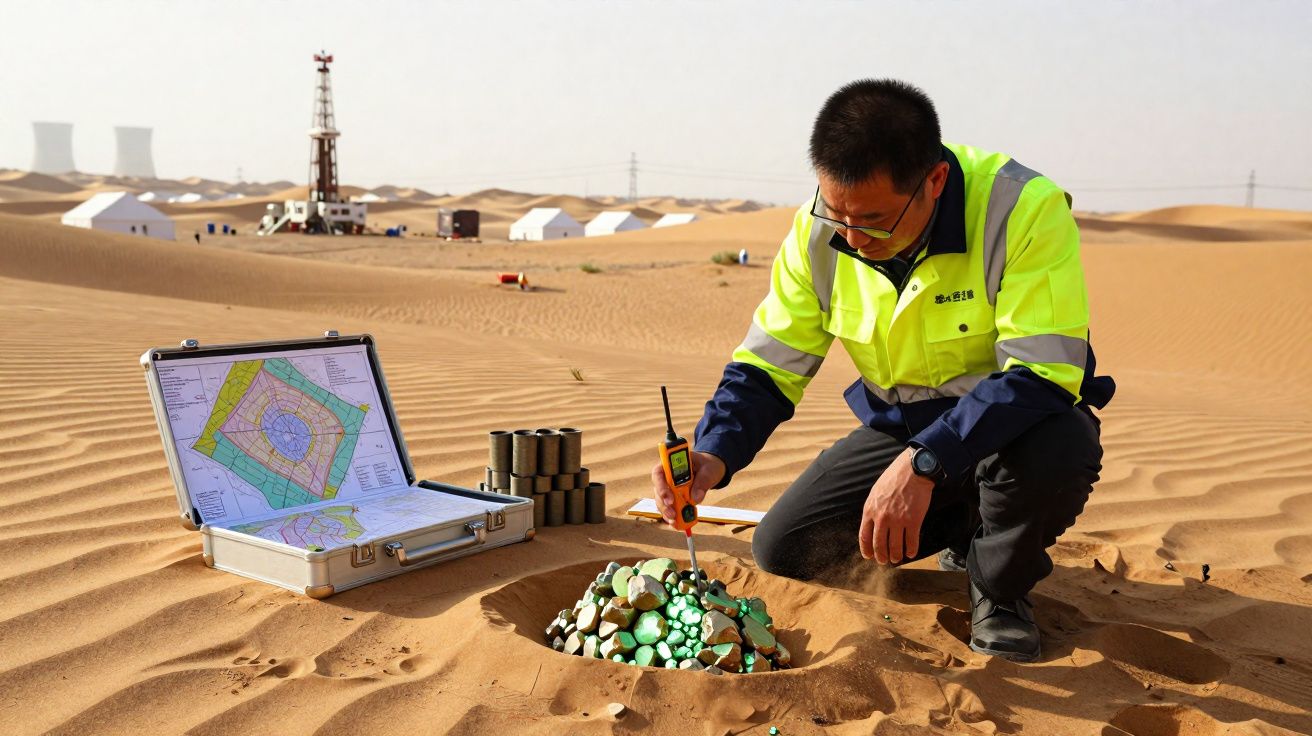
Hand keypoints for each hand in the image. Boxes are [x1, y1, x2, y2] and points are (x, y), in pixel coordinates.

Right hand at [650, 451, 724, 524]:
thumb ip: (703, 482)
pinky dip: (672, 516)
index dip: (660, 486)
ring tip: (675, 521)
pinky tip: (677, 523)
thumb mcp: (708, 470)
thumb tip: (695, 499)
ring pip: (661, 501)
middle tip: (672, 513)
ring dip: (667, 512)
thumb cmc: (706, 466)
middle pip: (658, 490)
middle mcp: (666, 476)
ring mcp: (668, 488)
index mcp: (670, 464)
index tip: (668, 498)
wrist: (709, 470)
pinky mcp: (673, 498)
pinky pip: (669, 508)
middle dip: (664, 503)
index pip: (658, 473)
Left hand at [858, 448, 934, 563]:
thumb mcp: (875, 493)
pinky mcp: (913, 521)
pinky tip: (911, 553)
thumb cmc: (893, 479)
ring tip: (897, 558)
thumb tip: (872, 524)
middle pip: (879, 545)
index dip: (867, 549)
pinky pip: (911, 541)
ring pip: (895, 546)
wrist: (912, 471)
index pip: (864, 536)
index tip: (869, 556)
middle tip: (884, 561)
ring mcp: (898, 521)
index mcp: (869, 510)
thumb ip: (872, 509)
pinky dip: (911, 550)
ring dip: (896, 556)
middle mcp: (882, 518)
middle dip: (881, 556)